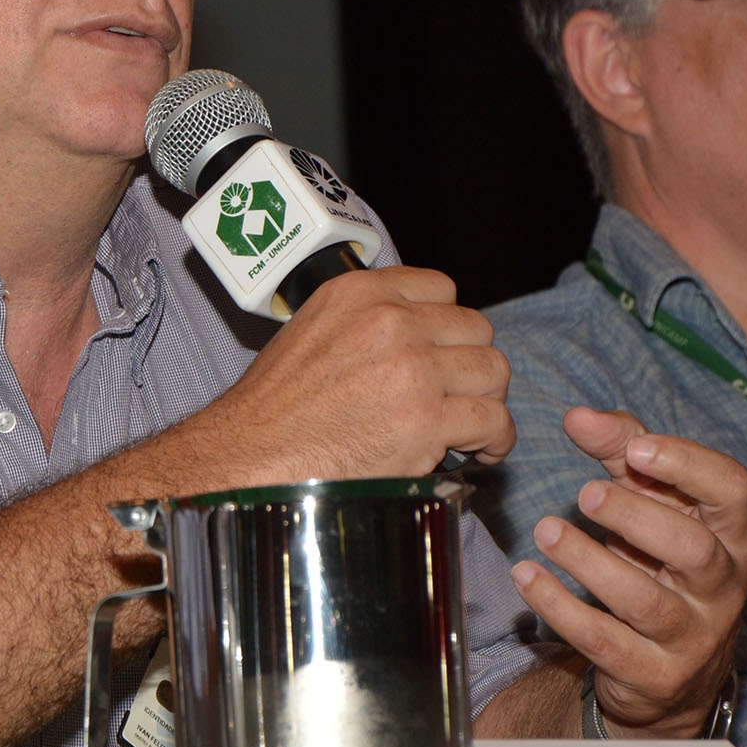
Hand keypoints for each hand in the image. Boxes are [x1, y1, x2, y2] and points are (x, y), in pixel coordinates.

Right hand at [192, 265, 513, 484]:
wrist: (250, 457)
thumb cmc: (275, 407)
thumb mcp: (312, 330)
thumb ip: (364, 322)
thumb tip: (417, 340)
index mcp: (360, 292)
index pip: (441, 289)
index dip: (448, 326)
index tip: (443, 353)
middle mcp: (390, 321)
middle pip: (476, 329)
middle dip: (471, 365)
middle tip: (457, 396)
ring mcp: (412, 370)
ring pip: (493, 371)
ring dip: (487, 400)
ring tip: (470, 425)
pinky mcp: (426, 421)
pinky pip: (494, 420)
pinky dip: (495, 440)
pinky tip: (480, 452)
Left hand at [511, 406, 746, 736]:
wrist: (669, 670)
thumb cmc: (658, 559)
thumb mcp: (650, 500)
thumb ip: (622, 449)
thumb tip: (578, 416)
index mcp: (731, 534)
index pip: (733, 491)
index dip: (688, 465)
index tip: (637, 449)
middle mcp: (722, 587)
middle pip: (693, 548)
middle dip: (635, 517)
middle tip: (584, 494)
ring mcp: (691, 636)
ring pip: (645, 601)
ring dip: (588, 562)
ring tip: (545, 531)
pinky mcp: (653, 675)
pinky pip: (604, 641)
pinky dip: (559, 606)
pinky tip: (527, 575)